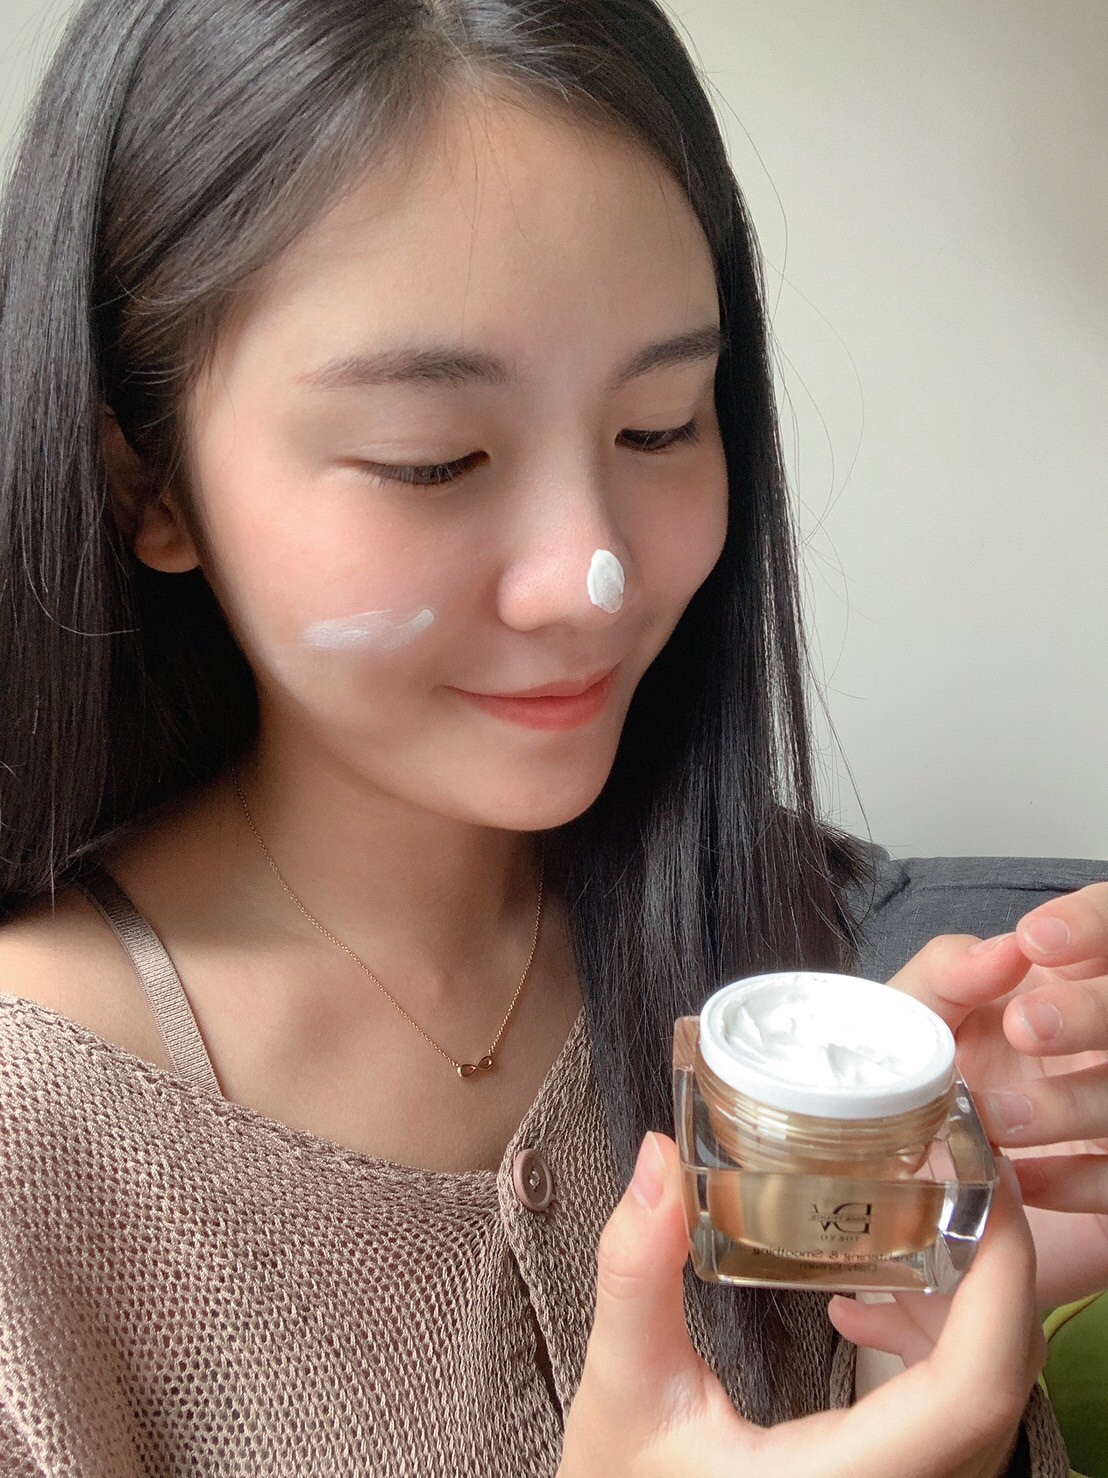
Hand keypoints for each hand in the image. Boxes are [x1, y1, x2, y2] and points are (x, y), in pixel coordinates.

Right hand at [559, 1133, 1040, 1477]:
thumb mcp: (624, 1389)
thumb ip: (638, 1273)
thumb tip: (659, 1161)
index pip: (973, 1387)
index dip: (1002, 1280)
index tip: (985, 1185)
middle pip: (1002, 1376)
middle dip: (990, 1262)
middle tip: (950, 1172)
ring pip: (989, 1392)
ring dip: (963, 1299)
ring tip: (897, 1229)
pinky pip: (959, 1412)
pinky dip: (935, 1343)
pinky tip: (857, 1307)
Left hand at [888, 881, 1107, 1308]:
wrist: (926, 1184)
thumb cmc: (931, 1078)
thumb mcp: (920, 1017)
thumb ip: (948, 971)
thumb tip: (1001, 950)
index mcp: (1072, 975)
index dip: (1088, 925)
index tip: (1033, 940)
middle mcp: (1105, 1034)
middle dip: (1089, 1012)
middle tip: (1025, 1026)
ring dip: (1068, 1105)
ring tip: (996, 1120)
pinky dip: (1074, 1179)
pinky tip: (1018, 1179)